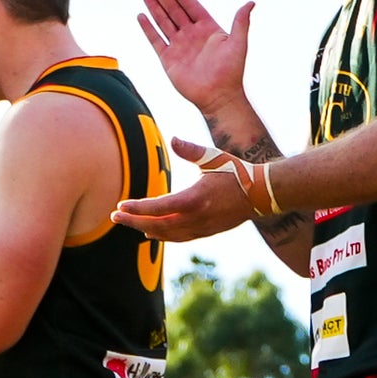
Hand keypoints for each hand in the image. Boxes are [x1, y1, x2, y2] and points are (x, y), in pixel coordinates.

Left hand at [110, 137, 259, 240]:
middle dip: (134, 221)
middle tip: (114, 217)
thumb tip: (173, 139)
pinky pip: (180, 238)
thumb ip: (190, 149)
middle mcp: (196, 218)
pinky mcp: (208, 232)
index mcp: (195, 199)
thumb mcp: (213, 157)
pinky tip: (153, 232)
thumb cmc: (236, 171)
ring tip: (130, 222)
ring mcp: (203, 228)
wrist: (263, 193)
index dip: (137, 209)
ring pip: (168, 234)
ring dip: (147, 229)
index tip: (119, 207)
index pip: (158, 208)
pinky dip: (164, 236)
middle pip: (157, 225)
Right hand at [134, 0, 255, 117]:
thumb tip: (250, 2)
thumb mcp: (238, 43)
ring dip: (154, 7)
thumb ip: (241, 22)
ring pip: (163, 21)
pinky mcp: (168, 59)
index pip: (191, 6)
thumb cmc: (231, 72)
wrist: (218, 96)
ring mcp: (179, 46)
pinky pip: (156, 40)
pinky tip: (141, 16)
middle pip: (174, 10)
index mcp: (207, 29)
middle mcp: (191, 35)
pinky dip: (148, 28)